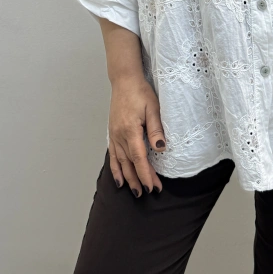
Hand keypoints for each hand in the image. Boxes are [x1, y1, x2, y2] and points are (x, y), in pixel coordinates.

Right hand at [108, 76, 166, 196]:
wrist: (124, 80)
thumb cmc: (140, 92)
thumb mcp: (153, 108)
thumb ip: (155, 129)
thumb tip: (160, 148)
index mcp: (130, 130)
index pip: (139, 158)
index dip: (146, 174)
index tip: (153, 187)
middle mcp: (119, 136)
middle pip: (129, 163)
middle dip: (139, 180)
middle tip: (148, 192)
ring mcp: (114, 135)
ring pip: (120, 162)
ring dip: (127, 178)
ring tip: (135, 192)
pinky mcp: (112, 133)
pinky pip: (112, 155)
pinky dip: (115, 168)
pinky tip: (119, 179)